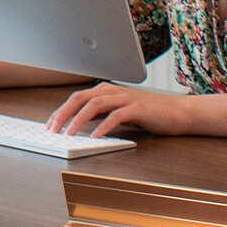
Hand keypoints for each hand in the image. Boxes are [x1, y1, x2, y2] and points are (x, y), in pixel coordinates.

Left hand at [47, 82, 188, 136]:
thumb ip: (99, 114)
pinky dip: (104, 126)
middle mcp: (113, 91)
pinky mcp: (137, 108)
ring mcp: (125, 98)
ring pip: (95, 104)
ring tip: (69, 133)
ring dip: (79, 119)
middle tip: (53, 129)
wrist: (176, 112)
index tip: (50, 124)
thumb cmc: (147, 113)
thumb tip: (76, 122)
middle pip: (81, 98)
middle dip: (64, 113)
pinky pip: (116, 116)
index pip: (76, 98)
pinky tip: (96, 136)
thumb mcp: (117, 111)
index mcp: (105, 91)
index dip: (61, 110)